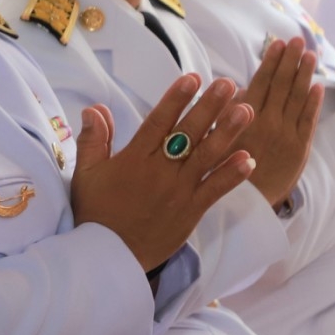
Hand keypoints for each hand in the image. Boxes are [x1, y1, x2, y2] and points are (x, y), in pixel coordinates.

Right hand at [69, 77, 255, 270]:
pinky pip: (215, 190)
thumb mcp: (85, 174)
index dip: (176, 99)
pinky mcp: (191, 212)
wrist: (109, 256)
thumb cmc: (96, 213)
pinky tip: (249, 158)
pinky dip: (232, 175)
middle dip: (209, 107)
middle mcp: (159, 172)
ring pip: (207, 157)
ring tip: (246, 110)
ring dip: (228, 133)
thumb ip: (92, 140)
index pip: (158, 122)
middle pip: (188, 134)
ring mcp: (178, 192)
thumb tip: (95, 108)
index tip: (192, 78)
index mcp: (134, 160)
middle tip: (228, 84)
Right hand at [236, 38, 323, 206]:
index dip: (271, 61)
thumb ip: (227, 112)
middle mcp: (268, 123)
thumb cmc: (222, 170)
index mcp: (246, 119)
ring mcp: (286, 135)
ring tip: (309, 55)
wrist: (245, 203)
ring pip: (298, 99)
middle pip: (282, 85)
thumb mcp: (216, 139)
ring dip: (304, 75)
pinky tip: (317, 86)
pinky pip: (309, 121)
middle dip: (290, 61)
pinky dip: (314, 102)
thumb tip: (240, 87)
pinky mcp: (300, 149)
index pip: (262, 82)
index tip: (277, 44)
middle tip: (297, 40)